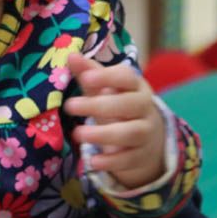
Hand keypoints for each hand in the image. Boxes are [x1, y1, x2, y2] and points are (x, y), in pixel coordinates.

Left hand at [63, 53, 164, 187]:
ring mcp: (146, 132)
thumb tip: (71, 55)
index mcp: (136, 86)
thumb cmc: (119, 106)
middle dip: (98, 105)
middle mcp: (145, 107)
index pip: (126, 77)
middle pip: (128, 105)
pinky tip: (93, 162)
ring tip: (78, 134)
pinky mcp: (142, 156)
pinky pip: (129, 159)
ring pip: (130, 132)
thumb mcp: (106, 89)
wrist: (147, 139)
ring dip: (103, 134)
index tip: (86, 78)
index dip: (107, 76)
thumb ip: (89, 73)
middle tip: (69, 106)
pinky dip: (111, 161)